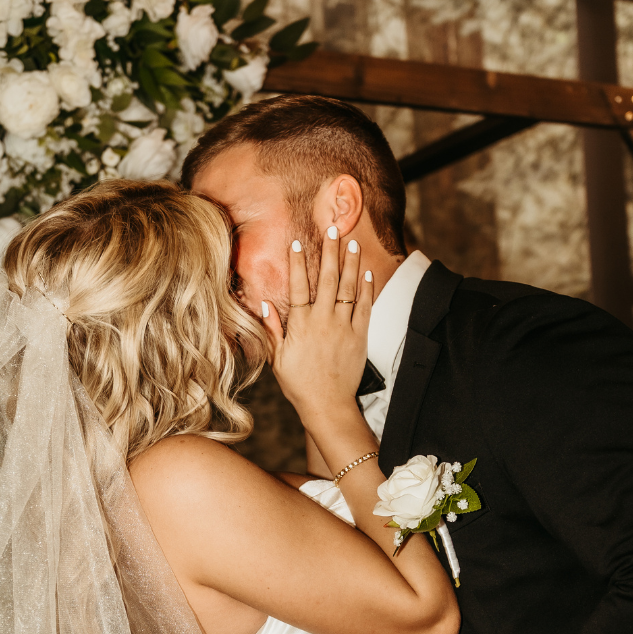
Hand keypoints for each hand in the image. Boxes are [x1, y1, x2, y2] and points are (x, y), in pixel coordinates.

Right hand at [260, 227, 371, 445]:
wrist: (328, 405)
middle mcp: (323, 322)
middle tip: (333, 228)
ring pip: (348, 288)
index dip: (297, 263)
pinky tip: (366, 271)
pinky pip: (364, 307)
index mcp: (301, 326)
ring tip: (352, 242)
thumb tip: (266, 305)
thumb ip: (273, 331)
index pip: (298, 287)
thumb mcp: (278, 360)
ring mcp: (343, 327)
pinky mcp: (360, 336)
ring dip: (350, 263)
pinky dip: (366, 288)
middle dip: (329, 251)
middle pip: (326, 279)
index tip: (297, 241)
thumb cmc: (299, 385)